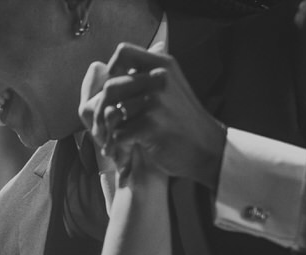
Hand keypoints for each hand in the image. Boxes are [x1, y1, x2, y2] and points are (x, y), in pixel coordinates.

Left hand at [80, 42, 225, 188]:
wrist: (206, 147)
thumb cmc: (182, 119)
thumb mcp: (170, 86)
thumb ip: (144, 74)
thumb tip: (100, 65)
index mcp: (163, 64)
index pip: (122, 52)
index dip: (111, 70)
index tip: (114, 91)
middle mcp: (160, 78)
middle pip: (110, 86)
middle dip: (100, 109)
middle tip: (102, 126)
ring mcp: (156, 101)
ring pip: (111, 112)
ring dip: (106, 131)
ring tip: (111, 140)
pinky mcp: (151, 125)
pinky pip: (118, 133)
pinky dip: (117, 145)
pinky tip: (124, 150)